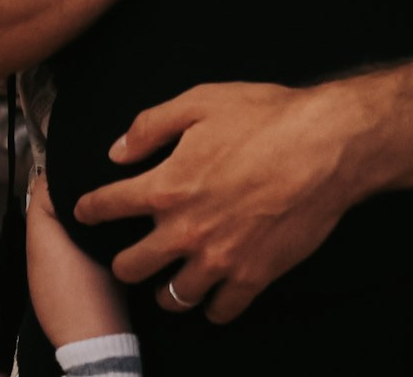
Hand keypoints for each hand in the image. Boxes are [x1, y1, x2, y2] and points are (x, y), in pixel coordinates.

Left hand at [73, 81, 369, 322]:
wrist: (327, 146)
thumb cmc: (266, 117)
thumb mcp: (200, 102)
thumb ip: (150, 126)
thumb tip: (118, 152)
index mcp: (166, 186)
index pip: (107, 206)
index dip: (89, 207)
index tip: (85, 209)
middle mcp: (185, 230)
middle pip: (130, 266)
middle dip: (123, 260)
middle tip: (128, 255)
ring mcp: (219, 258)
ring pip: (172, 297)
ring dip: (165, 290)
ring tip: (167, 282)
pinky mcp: (254, 276)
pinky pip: (221, 311)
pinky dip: (212, 307)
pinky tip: (212, 295)